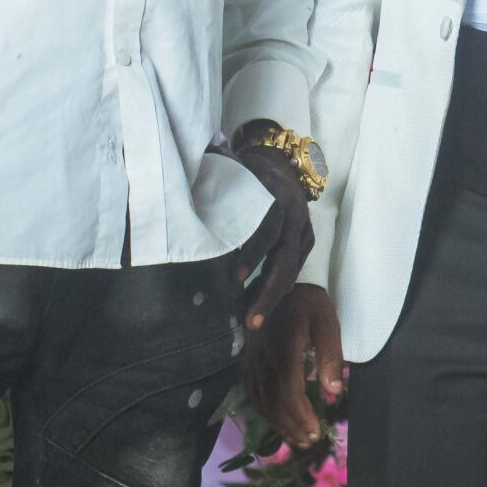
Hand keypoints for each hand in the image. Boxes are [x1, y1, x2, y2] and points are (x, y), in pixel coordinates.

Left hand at [223, 119, 315, 331]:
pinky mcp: (306, 242)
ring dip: (272, 298)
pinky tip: (255, 307)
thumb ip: (212, 174)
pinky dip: (275, 289)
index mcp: (277, 194)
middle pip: (286, 259)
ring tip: (252, 322)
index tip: (235, 276)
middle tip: (250, 320)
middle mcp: (295, 215)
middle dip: (268, 291)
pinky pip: (293, 271)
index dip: (254, 250)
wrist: (284, 163)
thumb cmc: (249, 169)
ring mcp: (304, 230)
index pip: (269, 226)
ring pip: (292, 270)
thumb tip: (180, 180)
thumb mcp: (233, 166)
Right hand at [244, 283, 345, 445]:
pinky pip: (251, 392)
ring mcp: (252, 361)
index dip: (300, 416)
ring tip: (297, 439)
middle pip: (274, 402)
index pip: (288, 392)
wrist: (275, 284)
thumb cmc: (306, 303)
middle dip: (292, 425)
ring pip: (261, 400)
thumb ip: (330, 354)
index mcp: (284, 350)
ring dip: (279, 423)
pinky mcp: (247, 360)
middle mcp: (263, 359)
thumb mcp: (326, 321)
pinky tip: (276, 420)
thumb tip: (334, 391)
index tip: (316, 432)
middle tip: (309, 441)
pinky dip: (264, 411)